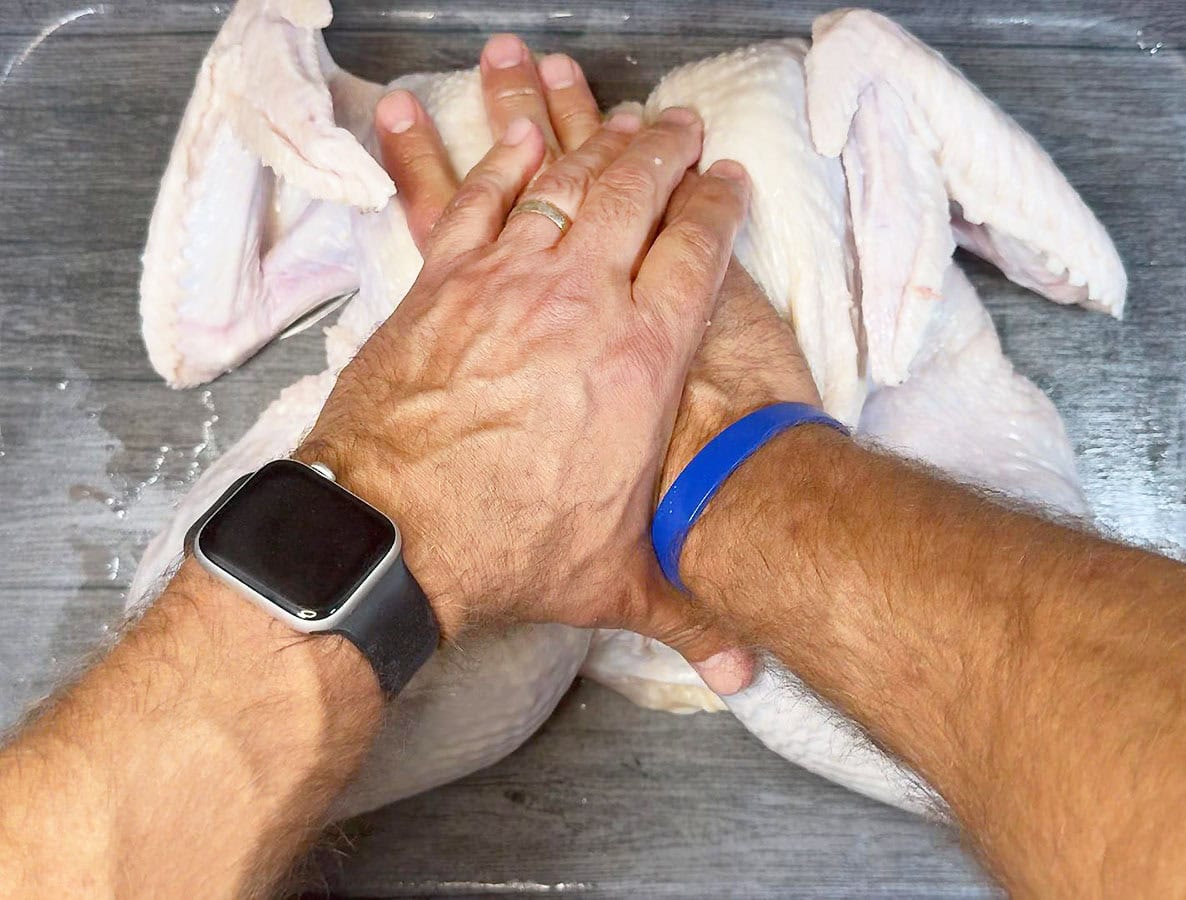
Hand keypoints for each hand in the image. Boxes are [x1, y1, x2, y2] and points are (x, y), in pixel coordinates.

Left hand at [297, 36, 751, 672]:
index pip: (697, 251)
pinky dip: (497, 162)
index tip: (726, 181)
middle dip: (663, 149)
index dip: (717, 206)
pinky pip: (477, 201)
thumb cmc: (507, 551)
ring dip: (592, 139)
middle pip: (634, 191)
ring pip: (562, 181)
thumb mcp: (614, 583)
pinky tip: (515, 136)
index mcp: (643, 357)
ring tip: (613, 111)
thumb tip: (745, 675)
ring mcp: (507, 281)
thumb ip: (688, 614)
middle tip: (679, 126)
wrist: (389, 533)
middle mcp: (582, 299)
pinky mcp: (442, 283)